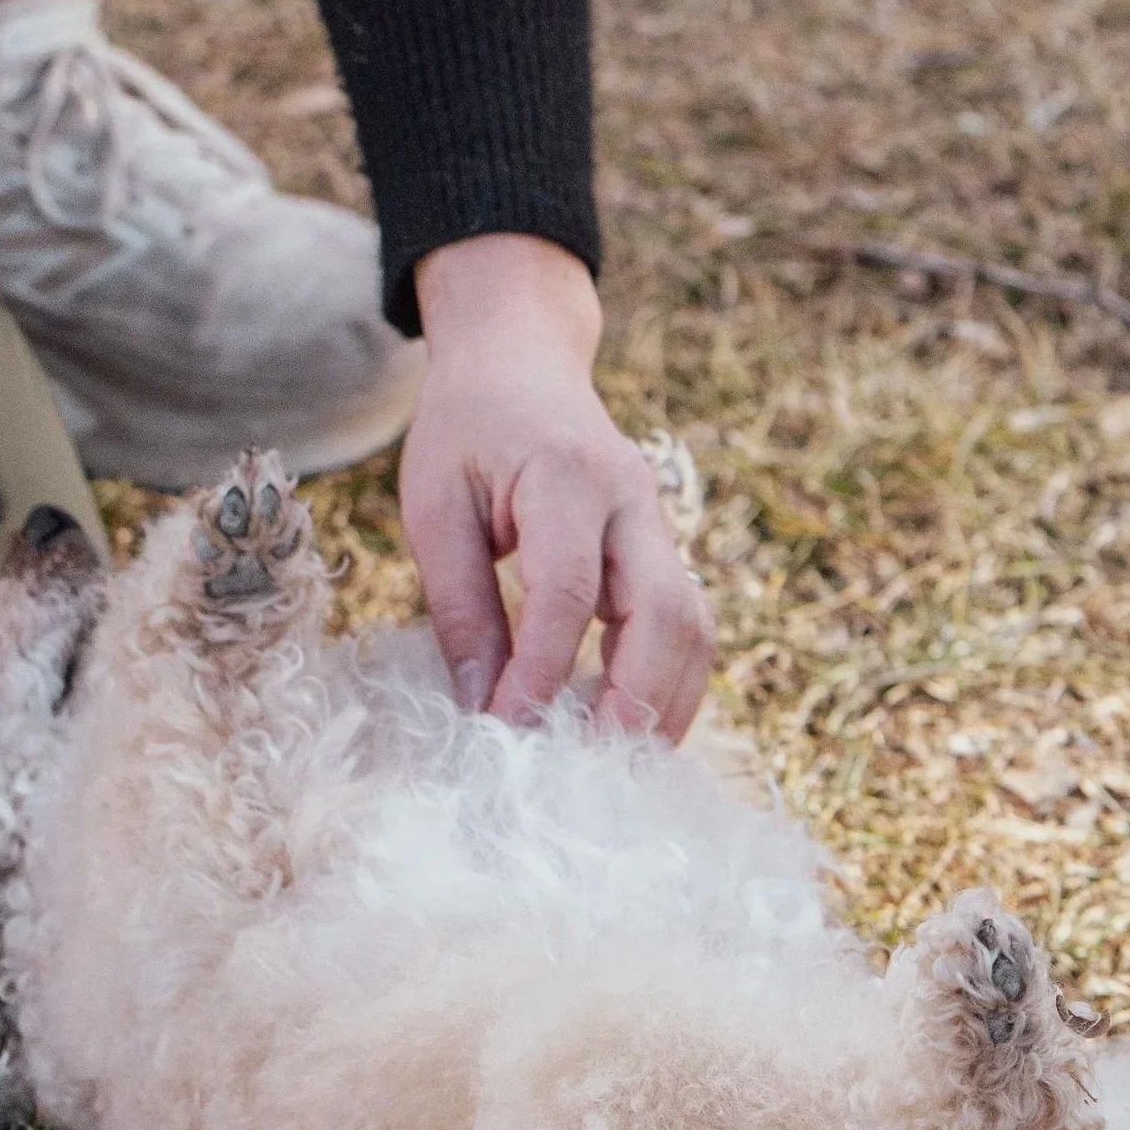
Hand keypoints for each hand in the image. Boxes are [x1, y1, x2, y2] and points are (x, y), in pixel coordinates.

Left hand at [401, 233, 712, 740]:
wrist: (519, 358)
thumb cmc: (464, 428)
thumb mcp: (434, 505)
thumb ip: (460, 605)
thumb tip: (481, 707)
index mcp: (563, 473)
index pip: (569, 590)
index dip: (545, 672)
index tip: (508, 734)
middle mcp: (631, 498)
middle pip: (665, 613)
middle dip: (633, 702)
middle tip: (585, 771)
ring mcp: (658, 521)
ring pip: (696, 626)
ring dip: (665, 704)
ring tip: (613, 768)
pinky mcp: (663, 546)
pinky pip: (688, 623)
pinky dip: (668, 684)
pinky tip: (627, 728)